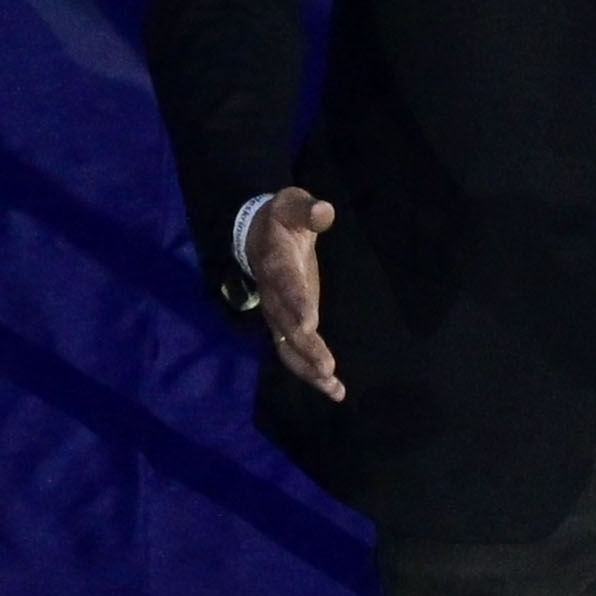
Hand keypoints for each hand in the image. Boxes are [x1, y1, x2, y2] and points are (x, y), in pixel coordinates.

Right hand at [238, 190, 346, 401]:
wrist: (260, 233)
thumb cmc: (283, 218)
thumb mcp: (293, 204)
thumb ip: (307, 209)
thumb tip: (323, 211)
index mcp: (276, 264)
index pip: (285, 285)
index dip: (296, 303)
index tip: (310, 324)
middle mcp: (274, 295)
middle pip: (285, 325)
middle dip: (305, 347)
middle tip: (327, 365)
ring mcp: (280, 313)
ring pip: (288, 347)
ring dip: (309, 368)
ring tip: (332, 386)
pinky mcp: (289, 324)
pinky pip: (296, 352)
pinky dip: (313, 372)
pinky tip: (336, 391)